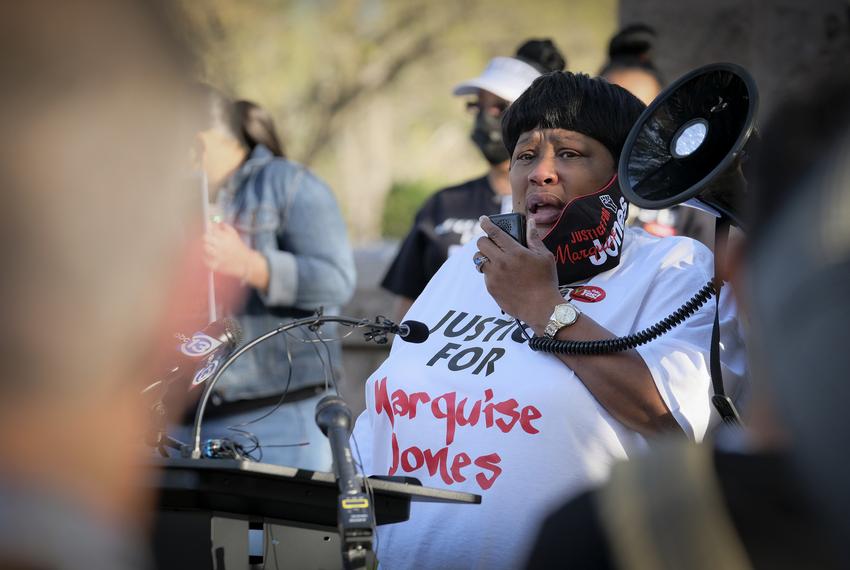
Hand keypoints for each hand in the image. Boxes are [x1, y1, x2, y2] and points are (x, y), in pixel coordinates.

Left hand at [203, 222, 252, 278]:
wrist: (246, 262)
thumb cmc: (239, 247)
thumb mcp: (234, 234)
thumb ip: (225, 226)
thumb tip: (215, 221)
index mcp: (225, 237)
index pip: (211, 230)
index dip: (210, 230)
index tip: (211, 231)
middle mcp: (220, 246)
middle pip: (205, 238)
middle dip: (207, 238)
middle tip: (210, 240)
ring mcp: (217, 256)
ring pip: (205, 248)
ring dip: (207, 247)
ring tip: (211, 248)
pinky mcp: (216, 265)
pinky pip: (205, 260)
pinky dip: (206, 258)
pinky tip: (210, 256)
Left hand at [475, 216, 563, 333]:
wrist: (541, 308)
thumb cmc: (546, 281)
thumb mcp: (545, 257)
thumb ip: (534, 238)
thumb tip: (531, 222)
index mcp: (514, 252)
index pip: (494, 233)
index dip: (486, 223)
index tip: (483, 219)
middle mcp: (501, 263)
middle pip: (481, 244)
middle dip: (485, 240)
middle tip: (492, 243)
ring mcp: (494, 276)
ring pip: (479, 260)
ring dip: (485, 257)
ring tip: (495, 259)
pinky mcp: (491, 288)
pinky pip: (485, 275)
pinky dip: (490, 272)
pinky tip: (502, 275)